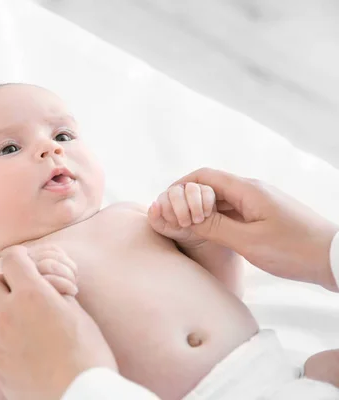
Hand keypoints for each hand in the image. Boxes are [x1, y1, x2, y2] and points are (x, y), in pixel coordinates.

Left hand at [0, 246, 117, 399]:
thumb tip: (45, 284)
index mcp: (32, 296)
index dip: (19, 257)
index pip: (11, 260)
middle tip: (15, 293)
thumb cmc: (89, 356)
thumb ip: (55, 293)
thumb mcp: (79, 314)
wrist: (81, 398)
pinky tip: (4, 342)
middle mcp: (8, 315)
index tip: (25, 262)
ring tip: (10, 321)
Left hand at [147, 182, 216, 248]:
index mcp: (164, 197)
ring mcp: (191, 188)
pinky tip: (206, 214)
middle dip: (181, 210)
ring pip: (192, 189)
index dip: (169, 213)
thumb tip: (154, 204)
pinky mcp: (206, 190)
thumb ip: (154, 218)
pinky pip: (207, 191)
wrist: (195, 233)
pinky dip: (206, 204)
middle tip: (186, 224)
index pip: (163, 200)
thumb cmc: (176, 229)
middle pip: (176, 192)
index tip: (175, 225)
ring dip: (195, 206)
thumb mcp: (163, 227)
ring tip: (197, 220)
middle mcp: (176, 190)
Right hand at [173, 168, 338, 290]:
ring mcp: (259, 201)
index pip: (204, 176)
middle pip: (210, 185)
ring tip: (186, 226)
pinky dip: (216, 216)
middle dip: (188, 198)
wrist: (333, 257)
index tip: (165, 201)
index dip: (181, 185)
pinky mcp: (264, 214)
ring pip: (221, 198)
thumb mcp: (248, 241)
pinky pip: (233, 209)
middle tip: (172, 216)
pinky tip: (209, 230)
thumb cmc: (294, 249)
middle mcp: (252, 190)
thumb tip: (185, 217)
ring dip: (202, 208)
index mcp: (247, 190)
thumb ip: (214, 227)